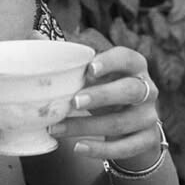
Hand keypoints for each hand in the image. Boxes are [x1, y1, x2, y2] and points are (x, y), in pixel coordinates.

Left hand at [49, 46, 162, 165]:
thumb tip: (34, 35)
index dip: (111, 62)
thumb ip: (69, 58)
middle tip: (73, 102)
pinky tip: (78, 148)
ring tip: (58, 129)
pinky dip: (101, 150)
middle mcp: (147, 90)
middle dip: (101, 96)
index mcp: (134, 67)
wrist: (131, 129)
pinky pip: (126, 147)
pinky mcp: (148, 139)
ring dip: (87, 127)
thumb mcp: (93, 76)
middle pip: (130, 90)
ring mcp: (150, 116)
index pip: (128, 58)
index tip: (89, 69)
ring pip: (122, 122)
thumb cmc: (106, 93)